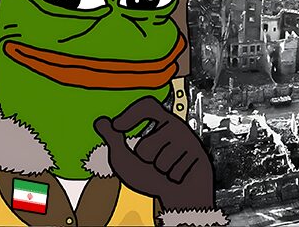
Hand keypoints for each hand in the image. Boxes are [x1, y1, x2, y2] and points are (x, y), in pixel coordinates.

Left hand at [93, 96, 213, 210]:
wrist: (179, 193)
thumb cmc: (151, 175)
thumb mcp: (126, 157)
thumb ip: (113, 139)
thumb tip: (100, 121)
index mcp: (160, 120)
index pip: (147, 105)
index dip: (130, 114)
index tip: (117, 127)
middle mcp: (174, 125)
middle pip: (146, 144)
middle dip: (145, 162)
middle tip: (153, 162)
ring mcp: (187, 139)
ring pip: (161, 159)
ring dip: (160, 171)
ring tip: (167, 169)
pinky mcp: (198, 153)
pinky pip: (175, 169)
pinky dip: (172, 177)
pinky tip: (177, 173)